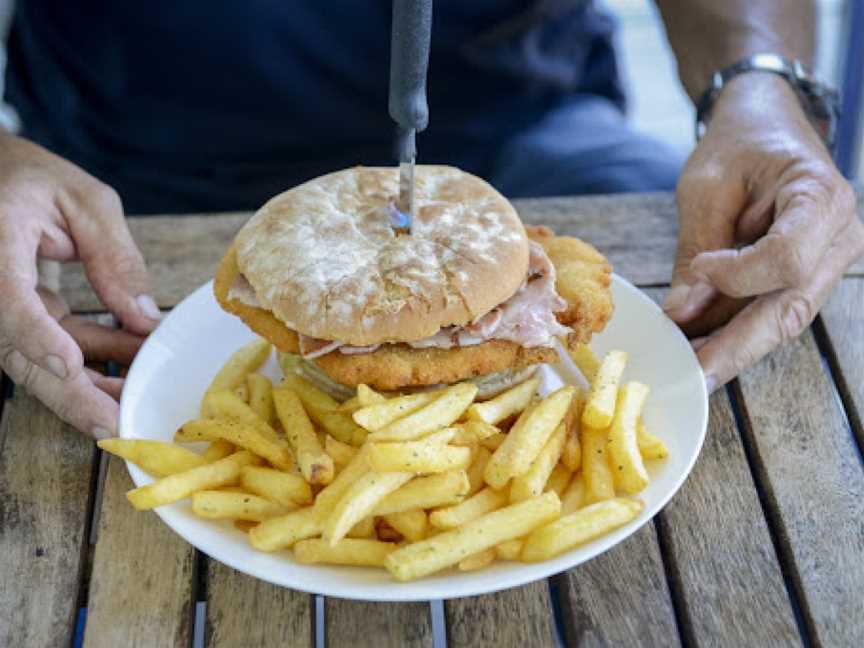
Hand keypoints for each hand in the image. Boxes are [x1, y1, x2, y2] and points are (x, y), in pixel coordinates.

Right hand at [0, 133, 159, 436]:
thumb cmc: (34, 179)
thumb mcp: (86, 201)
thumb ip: (114, 255)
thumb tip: (145, 316)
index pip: (7, 300)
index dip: (36, 335)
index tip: (69, 363)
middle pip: (19, 352)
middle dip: (70, 392)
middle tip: (114, 423)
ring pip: (36, 362)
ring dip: (89, 385)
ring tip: (138, 400)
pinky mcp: (16, 316)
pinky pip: (51, 347)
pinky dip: (94, 358)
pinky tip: (136, 361)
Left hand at [664, 73, 863, 391]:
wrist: (765, 123)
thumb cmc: (738, 145)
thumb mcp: (706, 186)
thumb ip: (697, 247)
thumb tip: (681, 313)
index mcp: (821, 197)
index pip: (787, 258)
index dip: (739, 275)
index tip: (699, 266)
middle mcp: (839, 237)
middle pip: (790, 307)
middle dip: (736, 346)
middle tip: (692, 374)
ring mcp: (828, 261)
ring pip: (782, 320)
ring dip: (734, 348)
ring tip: (689, 369)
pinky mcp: (806, 276)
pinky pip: (773, 312)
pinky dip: (736, 333)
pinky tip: (702, 350)